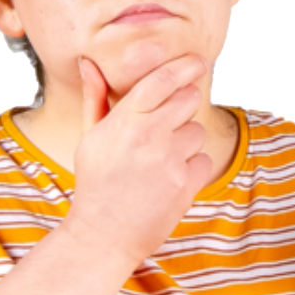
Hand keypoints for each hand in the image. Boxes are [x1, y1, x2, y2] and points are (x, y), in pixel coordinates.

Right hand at [63, 53, 214, 266]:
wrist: (104, 234)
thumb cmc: (96, 182)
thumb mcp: (90, 138)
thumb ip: (96, 98)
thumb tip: (90, 62)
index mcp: (124, 122)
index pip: (161, 80)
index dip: (183, 66)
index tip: (196, 60)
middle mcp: (149, 137)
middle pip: (189, 99)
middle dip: (183, 105)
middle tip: (167, 123)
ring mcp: (170, 161)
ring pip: (197, 131)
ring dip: (186, 142)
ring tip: (160, 161)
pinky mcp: (186, 184)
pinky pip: (205, 160)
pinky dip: (192, 168)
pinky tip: (169, 180)